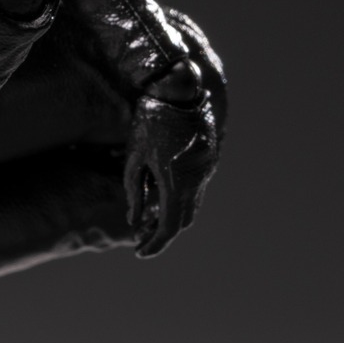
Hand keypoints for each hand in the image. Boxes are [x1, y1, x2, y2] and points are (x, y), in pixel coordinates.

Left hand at [123, 75, 219, 258]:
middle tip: (141, 239)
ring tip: (148, 221)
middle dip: (162, 233)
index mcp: (177, 181)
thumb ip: (135, 188)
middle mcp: (197, 180)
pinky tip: (163, 197)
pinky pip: (196, 188)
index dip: (155, 244)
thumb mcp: (135, 154)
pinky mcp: (209, 160)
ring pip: (192, 206)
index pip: (168, 227)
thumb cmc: (152, 119)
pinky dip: (181, 200)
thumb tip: (134, 219)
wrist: (182, 89)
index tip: (139, 253)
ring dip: (173, 217)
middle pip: (183, 221)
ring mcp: (207, 170)